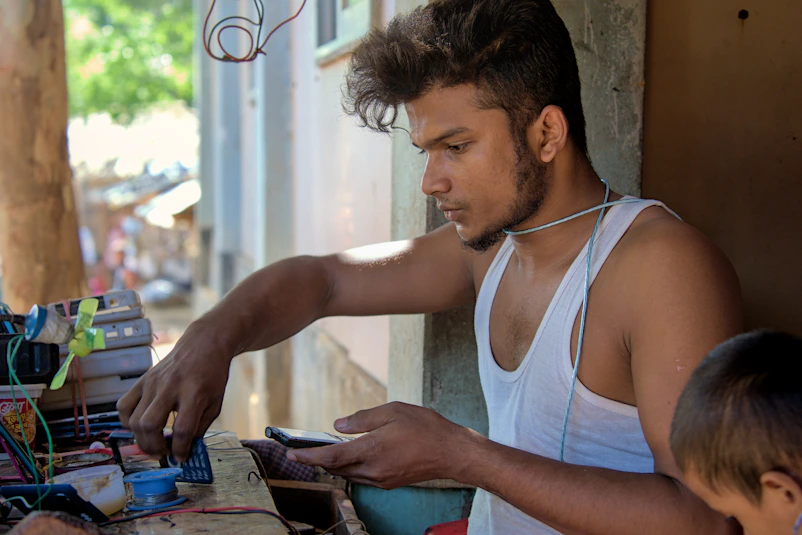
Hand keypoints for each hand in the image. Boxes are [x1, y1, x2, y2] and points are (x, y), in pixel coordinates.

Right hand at [117, 320, 232, 460]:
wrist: (203, 344)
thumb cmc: (212, 375)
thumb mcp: (215, 402)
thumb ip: (200, 427)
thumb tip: (184, 450)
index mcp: (194, 393)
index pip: (182, 429)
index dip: (180, 449)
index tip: (181, 458)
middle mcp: (170, 387)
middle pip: (150, 425)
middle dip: (154, 448)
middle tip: (163, 453)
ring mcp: (153, 383)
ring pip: (135, 419)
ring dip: (141, 439)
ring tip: (153, 443)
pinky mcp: (142, 380)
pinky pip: (123, 406)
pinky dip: (127, 421)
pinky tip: (139, 426)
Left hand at [287, 402, 477, 488]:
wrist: (453, 453)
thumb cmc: (426, 428)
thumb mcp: (393, 411)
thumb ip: (363, 418)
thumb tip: (339, 425)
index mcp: (372, 450)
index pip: (331, 457)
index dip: (309, 455)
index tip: (292, 453)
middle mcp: (374, 470)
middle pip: (337, 467)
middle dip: (318, 459)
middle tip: (304, 448)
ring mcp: (382, 479)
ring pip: (349, 473)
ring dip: (335, 463)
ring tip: (325, 449)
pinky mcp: (389, 482)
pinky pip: (362, 476)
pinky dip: (351, 466)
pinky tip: (352, 454)